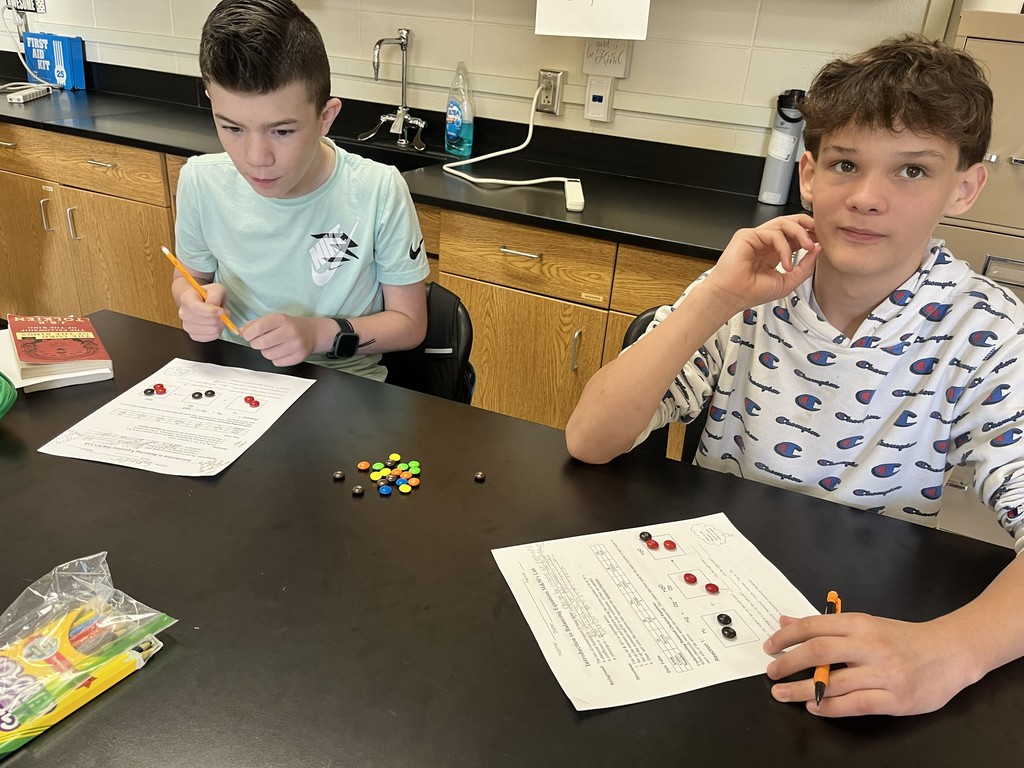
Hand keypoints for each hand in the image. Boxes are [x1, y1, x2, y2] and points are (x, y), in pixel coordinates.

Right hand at [178, 282, 231, 341]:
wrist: (203, 303)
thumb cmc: (209, 295)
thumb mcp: (216, 289)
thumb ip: (215, 295)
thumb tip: (213, 305)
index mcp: (186, 299)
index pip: (195, 307)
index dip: (210, 311)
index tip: (221, 311)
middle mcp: (183, 313)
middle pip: (204, 321)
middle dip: (220, 318)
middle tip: (225, 312)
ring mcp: (187, 326)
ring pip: (211, 330)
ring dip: (221, 324)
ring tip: (221, 317)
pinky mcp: (194, 336)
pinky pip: (211, 337)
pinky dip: (219, 332)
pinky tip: (217, 324)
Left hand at [242, 313, 320, 366]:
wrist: (312, 333)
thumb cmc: (290, 326)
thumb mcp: (274, 319)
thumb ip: (256, 324)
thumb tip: (241, 331)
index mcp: (281, 319)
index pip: (257, 328)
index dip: (248, 334)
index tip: (247, 336)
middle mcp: (290, 331)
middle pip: (261, 344)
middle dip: (255, 344)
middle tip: (259, 342)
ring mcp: (295, 345)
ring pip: (267, 355)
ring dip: (266, 352)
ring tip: (273, 346)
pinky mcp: (298, 357)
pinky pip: (277, 362)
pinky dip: (275, 358)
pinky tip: (281, 351)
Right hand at [701, 214, 819, 311]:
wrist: (731, 297)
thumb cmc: (752, 292)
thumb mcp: (788, 281)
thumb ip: (805, 266)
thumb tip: (818, 249)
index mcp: (772, 251)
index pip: (794, 235)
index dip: (809, 235)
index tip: (821, 241)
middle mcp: (764, 242)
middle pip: (789, 222)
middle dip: (807, 225)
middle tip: (818, 234)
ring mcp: (755, 237)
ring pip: (783, 223)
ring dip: (800, 233)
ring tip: (808, 248)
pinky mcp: (747, 235)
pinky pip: (773, 233)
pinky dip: (785, 247)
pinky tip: (786, 263)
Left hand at [763, 611, 971, 716]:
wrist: (950, 653)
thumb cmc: (901, 639)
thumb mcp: (865, 624)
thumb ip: (826, 625)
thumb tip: (785, 621)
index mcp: (860, 623)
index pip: (814, 626)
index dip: (787, 636)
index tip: (770, 646)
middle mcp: (870, 646)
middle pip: (819, 651)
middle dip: (789, 662)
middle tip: (771, 671)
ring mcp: (883, 673)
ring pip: (833, 682)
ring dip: (801, 689)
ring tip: (782, 693)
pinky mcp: (895, 699)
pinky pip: (854, 705)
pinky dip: (829, 707)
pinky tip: (813, 707)